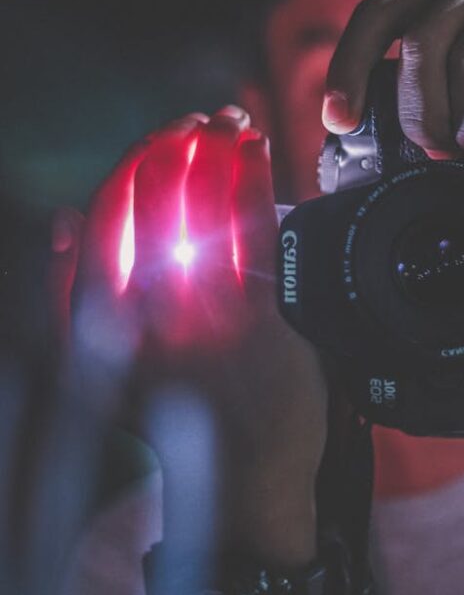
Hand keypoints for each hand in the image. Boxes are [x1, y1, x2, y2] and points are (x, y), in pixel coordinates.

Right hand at [57, 108, 326, 565]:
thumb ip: (68, 298)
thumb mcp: (97, 369)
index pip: (106, 216)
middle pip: (158, 198)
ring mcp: (211, 320)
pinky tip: (258, 148)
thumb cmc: (174, 409)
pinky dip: (256, 177)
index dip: (132, 161)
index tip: (156, 137)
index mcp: (106, 325)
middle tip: (196, 119)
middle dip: (177, 140)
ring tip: (229, 122)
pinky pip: (259, 228)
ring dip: (218, 147)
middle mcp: (152, 319)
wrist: (248, 475)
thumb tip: (66, 221)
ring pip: (207, 204)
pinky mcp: (266, 321)